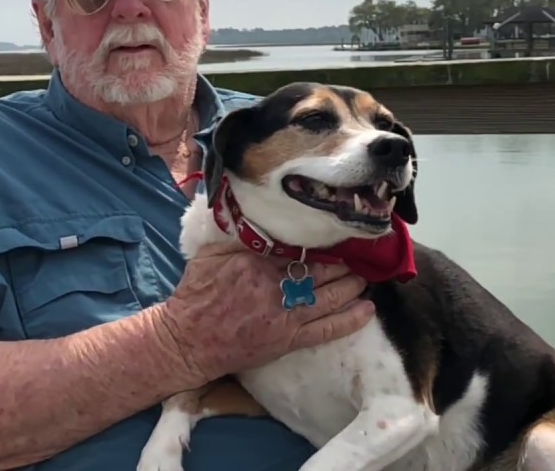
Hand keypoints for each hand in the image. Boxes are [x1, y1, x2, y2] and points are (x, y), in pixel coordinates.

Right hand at [157, 243, 374, 383]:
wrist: (187, 341)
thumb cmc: (195, 297)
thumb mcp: (209, 255)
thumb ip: (234, 235)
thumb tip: (251, 212)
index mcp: (256, 262)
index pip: (299, 249)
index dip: (321, 244)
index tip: (336, 234)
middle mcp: (275, 287)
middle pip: (321, 271)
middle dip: (343, 263)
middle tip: (360, 255)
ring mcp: (285, 315)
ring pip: (329, 297)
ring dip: (352, 286)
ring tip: (366, 277)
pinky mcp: (288, 340)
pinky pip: (326, 330)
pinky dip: (350, 320)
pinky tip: (367, 311)